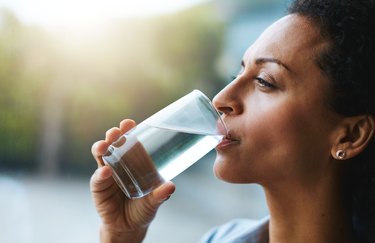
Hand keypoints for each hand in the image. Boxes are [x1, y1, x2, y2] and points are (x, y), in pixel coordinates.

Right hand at [90, 119, 175, 242]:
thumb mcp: (154, 201)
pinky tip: (105, 172)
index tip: (129, 123)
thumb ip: (161, 194)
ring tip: (105, 146)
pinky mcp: (99, 187)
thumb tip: (171, 186)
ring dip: (101, 148)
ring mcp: (107, 174)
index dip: (128, 130)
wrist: (129, 227)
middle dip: (113, 135)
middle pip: (113, 144)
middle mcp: (119, 163)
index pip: (129, 141)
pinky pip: (98, 178)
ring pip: (101, 156)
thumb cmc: (143, 208)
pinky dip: (100, 174)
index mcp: (134, 161)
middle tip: (115, 132)